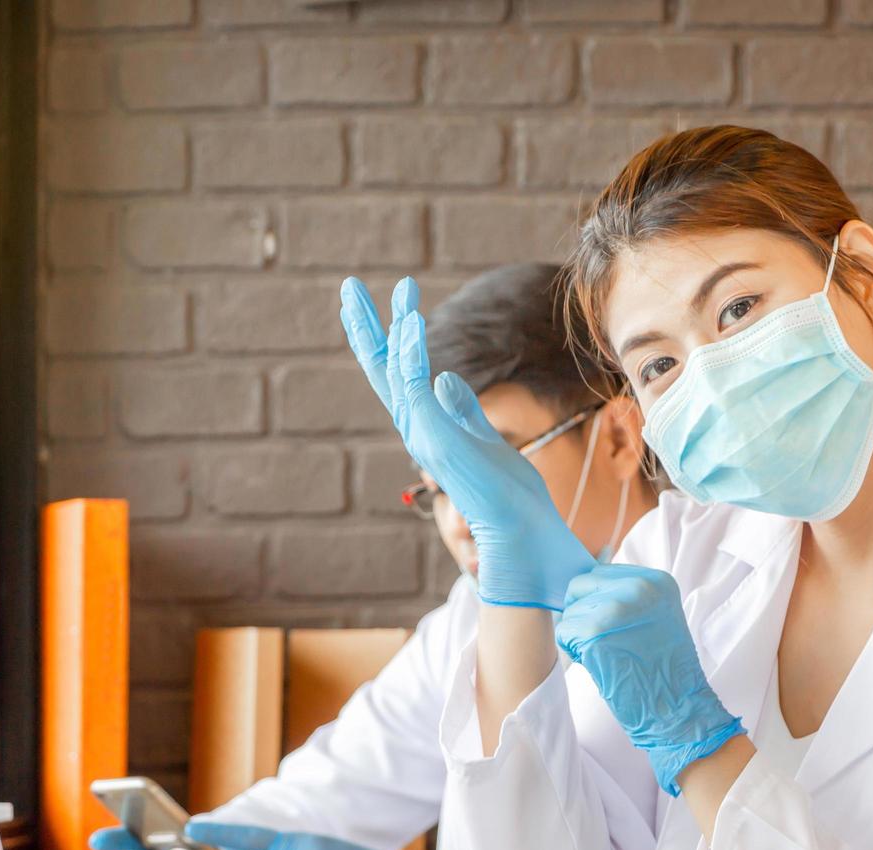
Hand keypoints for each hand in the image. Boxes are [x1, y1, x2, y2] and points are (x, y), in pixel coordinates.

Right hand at [339, 276, 593, 609]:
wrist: (524, 541)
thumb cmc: (511, 500)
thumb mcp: (486, 442)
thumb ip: (463, 412)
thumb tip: (447, 378)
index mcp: (429, 430)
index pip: (400, 376)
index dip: (390, 337)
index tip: (393, 299)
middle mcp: (418, 432)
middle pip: (381, 371)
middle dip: (365, 328)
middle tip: (348, 286)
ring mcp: (423, 437)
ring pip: (394, 373)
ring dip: (389, 327)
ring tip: (390, 288)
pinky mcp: (436, 440)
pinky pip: (415, 387)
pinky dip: (411, 352)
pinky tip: (411, 319)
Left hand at [556, 564, 745, 795]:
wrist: (678, 709)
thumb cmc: (662, 669)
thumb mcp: (656, 616)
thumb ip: (627, 595)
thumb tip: (582, 585)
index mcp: (656, 581)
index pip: (599, 573)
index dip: (595, 600)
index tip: (613, 625)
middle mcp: (638, 588)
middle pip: (579, 586)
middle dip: (582, 614)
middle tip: (605, 641)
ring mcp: (616, 608)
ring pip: (570, 611)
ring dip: (579, 636)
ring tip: (608, 654)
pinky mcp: (596, 633)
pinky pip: (564, 632)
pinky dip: (573, 651)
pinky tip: (597, 663)